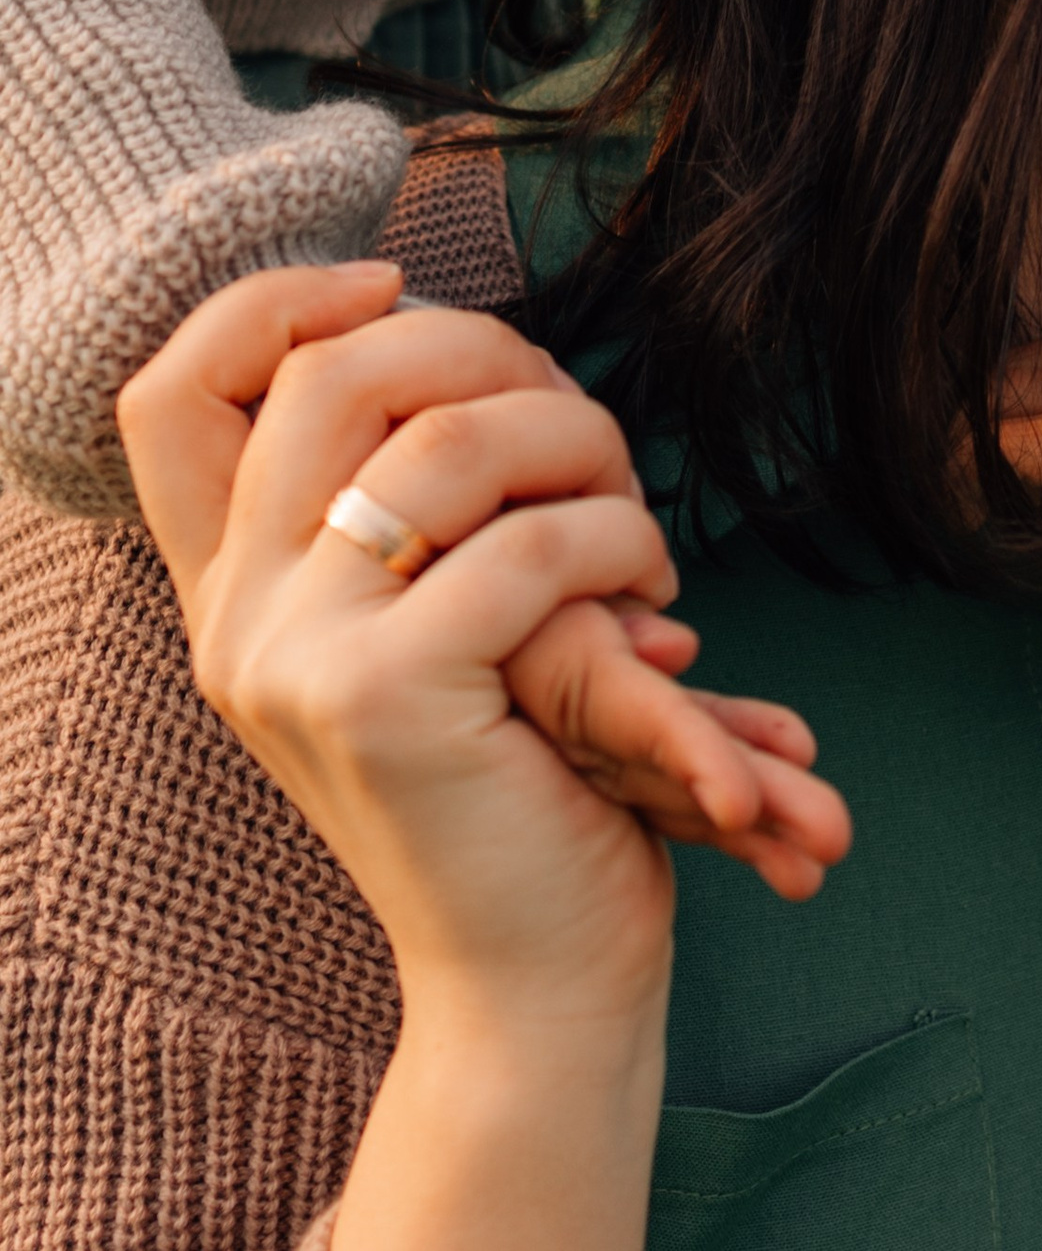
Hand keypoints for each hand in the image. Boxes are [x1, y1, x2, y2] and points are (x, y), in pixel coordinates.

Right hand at [120, 260, 854, 1250]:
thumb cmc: (517, 769)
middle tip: (581, 430)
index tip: (392, 283)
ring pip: (449, 441)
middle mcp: (235, 620)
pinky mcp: (385, 703)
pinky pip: (530, 545)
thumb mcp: (435, 610)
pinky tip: (653, 602)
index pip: (171, 390)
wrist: (534, 976)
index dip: (275, 301)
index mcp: (230, 588)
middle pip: (332, 374)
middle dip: (489, 352)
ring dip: (581, 443)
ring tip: (633, 524)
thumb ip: (395, 490)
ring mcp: (294, 661)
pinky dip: (617, 541)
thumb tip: (414, 301)